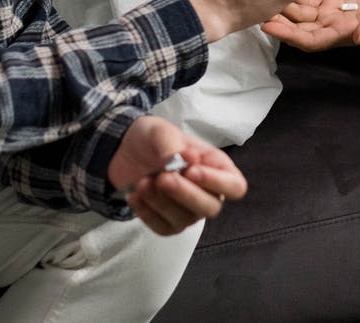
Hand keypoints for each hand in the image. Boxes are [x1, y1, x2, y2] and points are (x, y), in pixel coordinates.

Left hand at [108, 116, 247, 234]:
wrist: (124, 150)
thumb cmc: (153, 139)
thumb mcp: (160, 131)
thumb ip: (173, 142)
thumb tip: (185, 158)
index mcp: (216, 167)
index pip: (235, 186)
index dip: (217, 183)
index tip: (191, 171)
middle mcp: (208, 192)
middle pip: (211, 208)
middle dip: (185, 194)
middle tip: (162, 177)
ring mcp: (189, 211)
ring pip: (185, 220)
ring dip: (161, 202)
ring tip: (143, 182)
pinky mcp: (168, 222)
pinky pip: (164, 228)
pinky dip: (147, 214)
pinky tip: (135, 196)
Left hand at [261, 0, 359, 51]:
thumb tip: (359, 36)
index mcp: (343, 35)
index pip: (309, 40)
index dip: (288, 35)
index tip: (268, 26)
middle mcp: (331, 28)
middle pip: (298, 28)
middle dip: (277, 20)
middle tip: (255, 7)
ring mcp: (330, 17)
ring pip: (300, 14)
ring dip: (282, 6)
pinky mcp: (333, 4)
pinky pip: (309, 1)